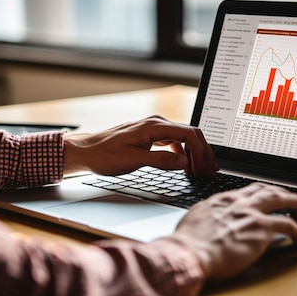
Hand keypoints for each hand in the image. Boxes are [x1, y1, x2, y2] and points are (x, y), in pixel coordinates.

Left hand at [62, 115, 217, 176]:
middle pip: (191, 134)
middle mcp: (156, 124)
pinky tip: (186, 167)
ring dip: (195, 154)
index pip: (189, 134)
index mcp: (154, 126)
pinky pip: (174, 142)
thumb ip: (161, 161)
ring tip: (202, 171)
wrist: (86, 151)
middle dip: (203, 153)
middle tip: (210, 172)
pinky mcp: (151, 136)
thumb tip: (184, 164)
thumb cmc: (105, 155)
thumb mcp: (134, 160)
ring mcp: (154, 129)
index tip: (205, 169)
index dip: (201, 153)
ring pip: (184, 138)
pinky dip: (184, 154)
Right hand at [167, 182, 296, 280]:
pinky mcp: (262, 229)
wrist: (189, 253)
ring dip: (296, 203)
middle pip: (266, 190)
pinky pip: (289, 226)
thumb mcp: (194, 221)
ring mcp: (251, 213)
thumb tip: (211, 223)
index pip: (246, 191)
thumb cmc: (187, 244)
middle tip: (291, 197)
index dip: (259, 192)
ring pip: (281, 200)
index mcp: (221, 200)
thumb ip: (208, 217)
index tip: (265, 196)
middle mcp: (237, 203)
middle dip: (281, 192)